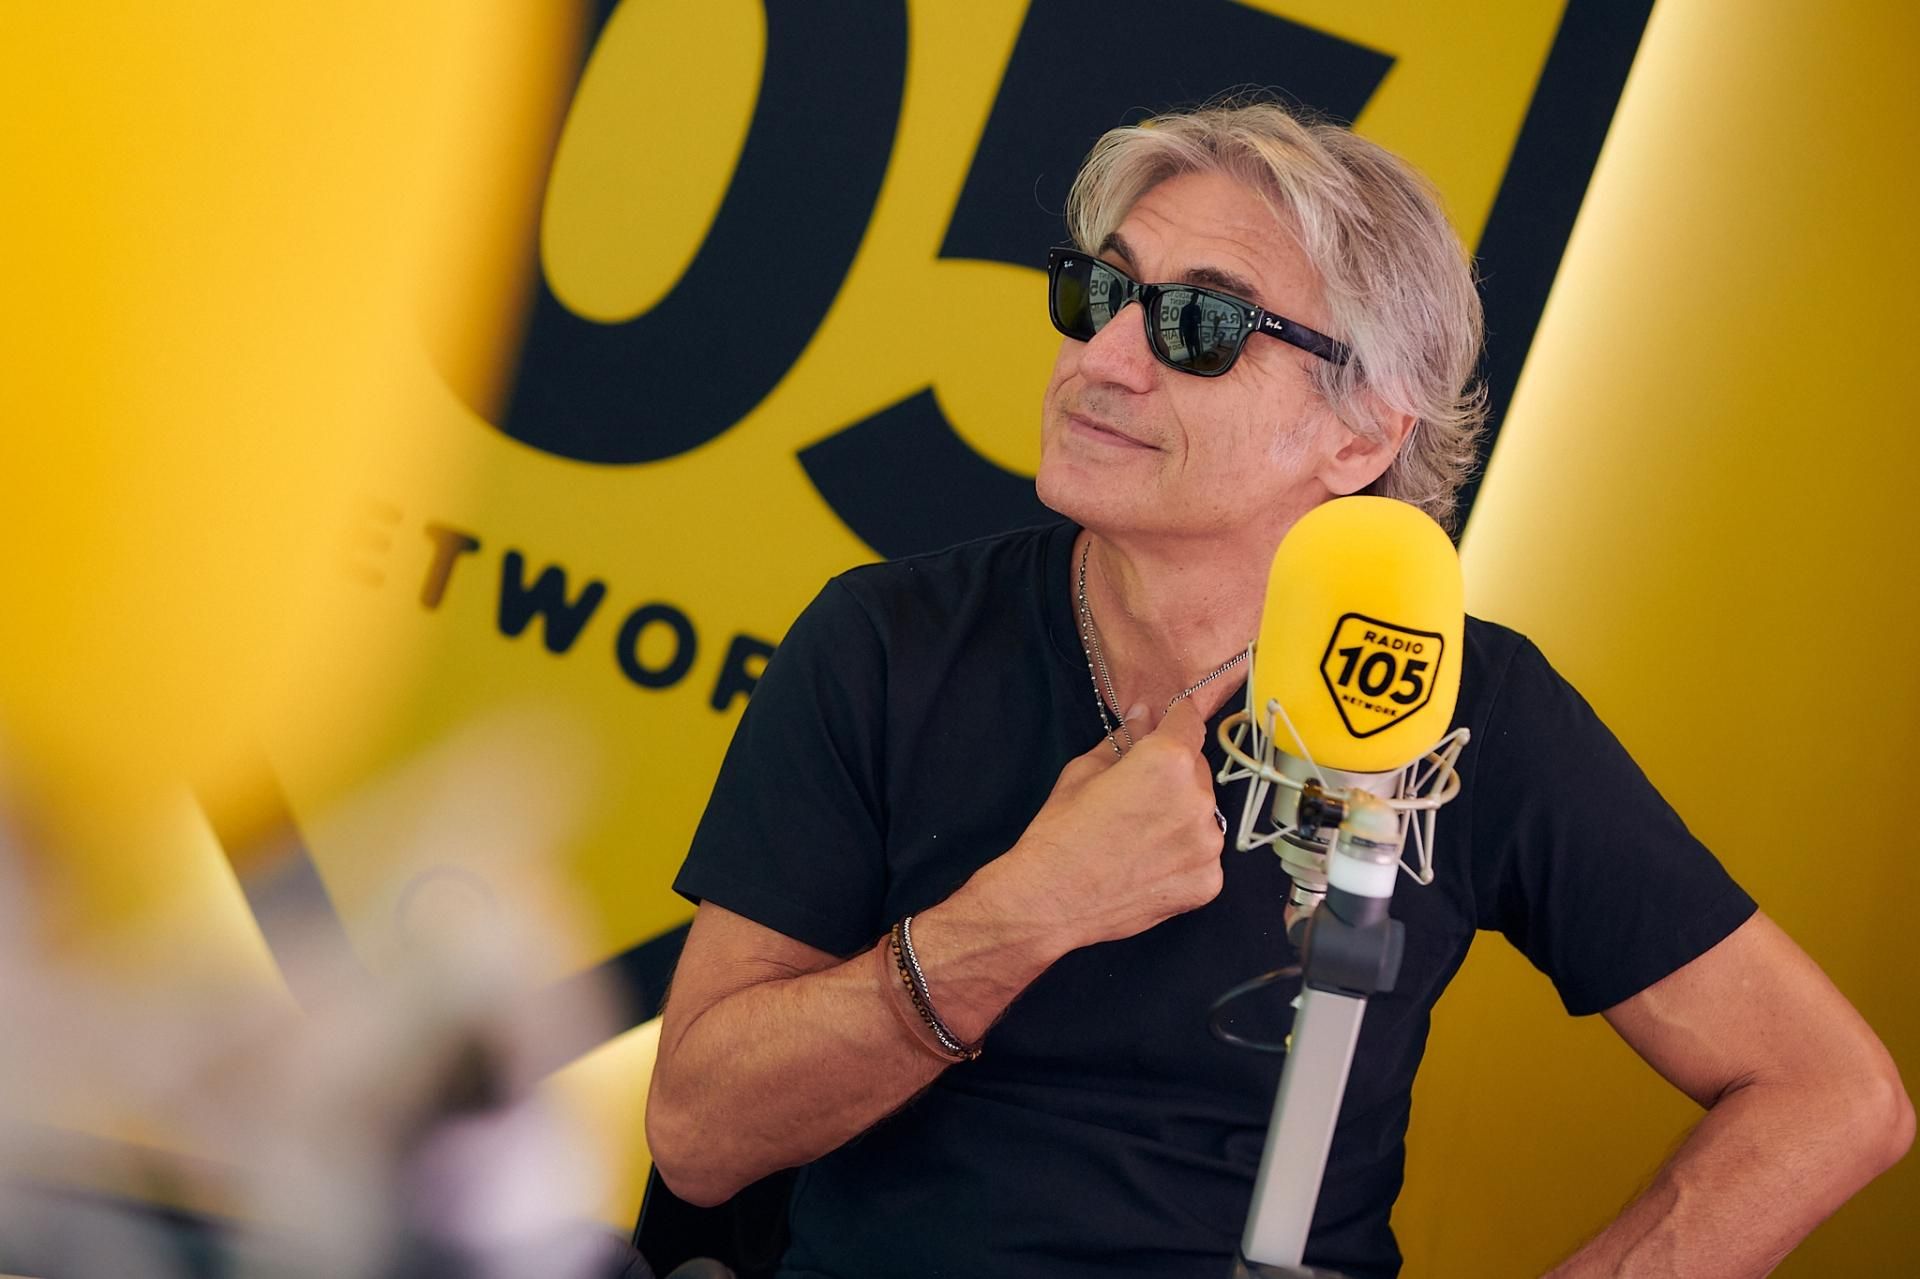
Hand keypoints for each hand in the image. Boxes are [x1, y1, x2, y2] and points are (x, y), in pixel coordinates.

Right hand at [979, 698, 1225, 952]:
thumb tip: (1143, 717)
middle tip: (1137, 797)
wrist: (1050, 901)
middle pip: (1198, 771)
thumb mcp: (1082, 771)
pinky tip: (1148, 866)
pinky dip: (1183, 857)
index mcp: (1168, 761)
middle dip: (1174, 775)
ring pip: (1203, 815)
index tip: (1164, 728)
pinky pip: (1203, 856)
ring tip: (1140, 838)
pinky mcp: (1208, 881)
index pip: (1188, 721)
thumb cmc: (1059, 832)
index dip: (1173, 721)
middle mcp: (1199, 799)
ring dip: (1181, 817)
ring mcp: (1208, 845)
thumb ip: (1123, 741)